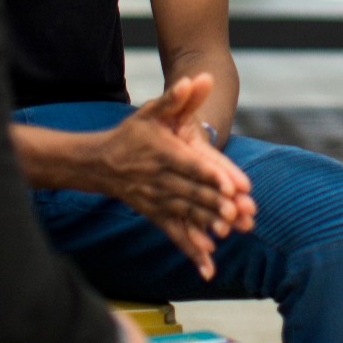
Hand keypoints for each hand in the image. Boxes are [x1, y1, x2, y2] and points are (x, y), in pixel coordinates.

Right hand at [92, 74, 255, 278]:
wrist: (98, 162)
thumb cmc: (133, 133)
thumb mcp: (152, 111)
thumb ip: (176, 97)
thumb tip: (198, 77)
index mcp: (164, 154)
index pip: (191, 166)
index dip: (211, 176)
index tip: (232, 185)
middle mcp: (161, 180)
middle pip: (193, 194)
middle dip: (219, 204)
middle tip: (243, 213)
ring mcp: (157, 201)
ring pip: (187, 215)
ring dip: (210, 225)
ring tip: (233, 233)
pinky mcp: (155, 215)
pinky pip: (174, 234)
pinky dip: (191, 249)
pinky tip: (209, 266)